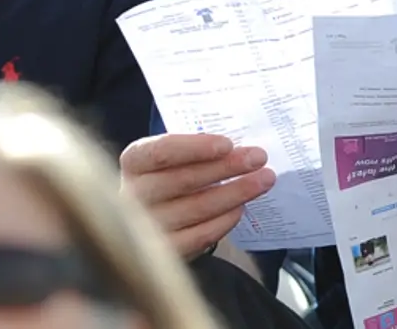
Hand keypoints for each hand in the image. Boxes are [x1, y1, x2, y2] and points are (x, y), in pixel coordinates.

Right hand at [119, 133, 275, 258]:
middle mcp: (132, 195)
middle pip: (184, 180)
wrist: (150, 219)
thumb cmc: (169, 177)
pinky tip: (241, 208)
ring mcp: (145, 228)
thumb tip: (240, 147)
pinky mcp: (164, 253)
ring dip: (236, 192)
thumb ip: (197, 149)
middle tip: (259, 158)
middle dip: (227, 167)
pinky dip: (225, 220)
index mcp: (135, 162)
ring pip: (197, 208)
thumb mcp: (174, 157)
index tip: (227, 144)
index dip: (194, 148)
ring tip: (264, 180)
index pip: (161, 152)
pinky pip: (201, 235)